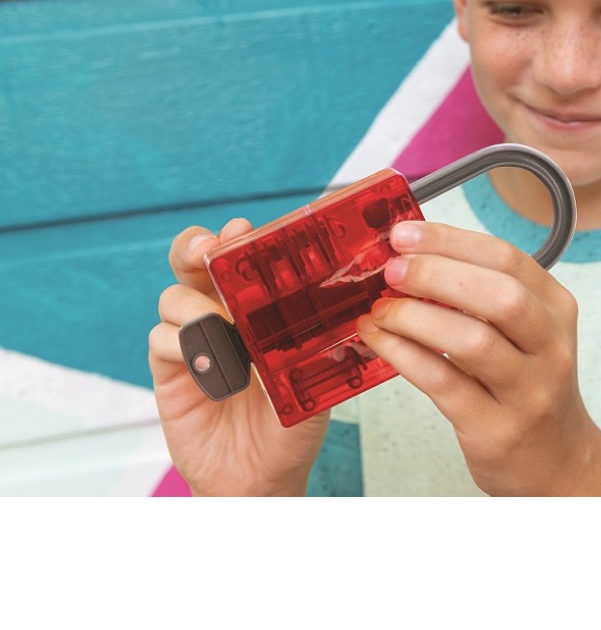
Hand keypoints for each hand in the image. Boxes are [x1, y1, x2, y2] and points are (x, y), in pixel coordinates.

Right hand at [148, 219, 328, 495]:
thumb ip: (312, 343)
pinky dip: (181, 345)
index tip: (241, 232)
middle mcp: (220, 316)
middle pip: (192, 263)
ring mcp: (193, 342)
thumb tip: (328, 310)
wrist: (262, 479)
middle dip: (195, 246)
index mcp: (256, 310)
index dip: (235, 240)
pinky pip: (160, 340)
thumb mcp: (314, 380)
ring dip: (195, 305)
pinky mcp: (170, 371)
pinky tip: (209, 366)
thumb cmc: (292, 427)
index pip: (238, 261)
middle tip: (207, 250)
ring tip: (223, 330)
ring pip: (174, 297)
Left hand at [357, 221, 600, 495]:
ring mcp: (529, 391)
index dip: (449, 241)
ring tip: (382, 308)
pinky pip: (444, 383)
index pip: (506, 258)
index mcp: (556, 308)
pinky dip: (404, 355)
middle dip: (436, 274)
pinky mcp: (498, 429)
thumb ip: (479, 295)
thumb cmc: (528, 386)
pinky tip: (380, 340)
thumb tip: (410, 258)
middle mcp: (551, 347)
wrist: (558, 461)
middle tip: (392, 270)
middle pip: (499, 295)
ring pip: (472, 340)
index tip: (404, 234)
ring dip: (415, 317)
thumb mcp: (523, 332)